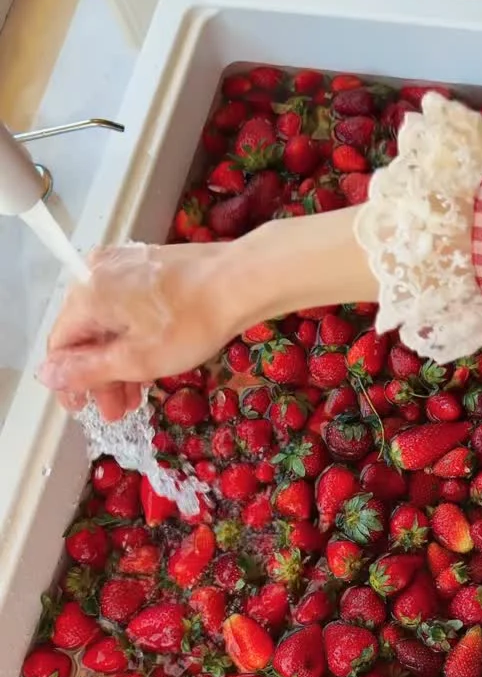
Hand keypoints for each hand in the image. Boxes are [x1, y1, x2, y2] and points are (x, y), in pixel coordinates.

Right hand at [39, 241, 251, 420]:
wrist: (239, 281)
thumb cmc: (190, 323)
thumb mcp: (137, 359)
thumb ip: (89, 371)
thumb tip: (47, 376)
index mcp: (86, 295)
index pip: (61, 345)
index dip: (71, 383)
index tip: (84, 410)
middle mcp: (95, 273)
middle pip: (85, 334)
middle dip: (100, 377)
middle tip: (117, 411)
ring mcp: (120, 266)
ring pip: (107, 322)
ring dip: (118, 362)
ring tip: (136, 395)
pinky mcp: (144, 266)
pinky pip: (125, 307)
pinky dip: (132, 338)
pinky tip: (148, 362)